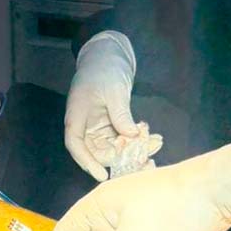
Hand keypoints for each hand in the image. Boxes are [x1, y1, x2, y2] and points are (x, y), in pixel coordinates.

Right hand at [65, 31, 148, 180]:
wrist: (109, 55)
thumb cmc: (104, 68)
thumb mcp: (114, 90)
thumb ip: (120, 114)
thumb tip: (130, 136)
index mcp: (77, 116)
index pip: (76, 144)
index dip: (87, 162)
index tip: (102, 175)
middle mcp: (85, 125)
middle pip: (96, 151)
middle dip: (120, 157)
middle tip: (143, 158)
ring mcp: (98, 126)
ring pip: (113, 147)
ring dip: (133, 150)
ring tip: (155, 145)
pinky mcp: (111, 125)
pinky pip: (123, 139)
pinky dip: (137, 141)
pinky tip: (154, 138)